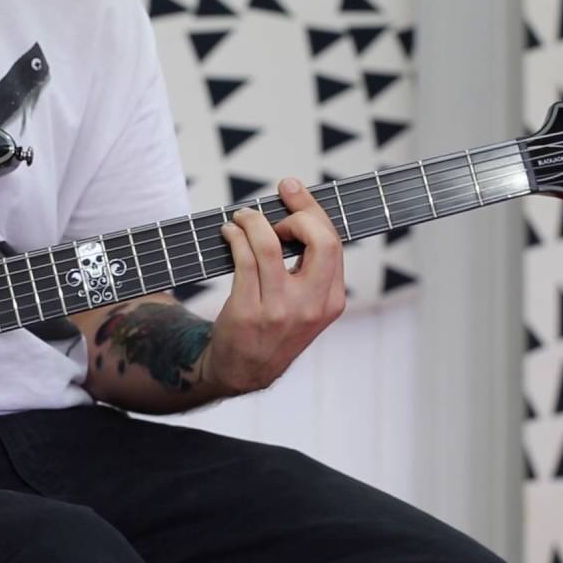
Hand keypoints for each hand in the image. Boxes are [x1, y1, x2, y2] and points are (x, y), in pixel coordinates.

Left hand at [202, 177, 345, 395]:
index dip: (312, 211)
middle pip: (319, 241)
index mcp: (332, 301)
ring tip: (241, 217)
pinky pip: (243, 260)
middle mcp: (311, 306)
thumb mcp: (307, 306)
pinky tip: (229, 233)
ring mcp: (279, 310)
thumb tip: (299, 212)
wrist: (244, 371)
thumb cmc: (274, 328)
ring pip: (270, 246)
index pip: (333, 243)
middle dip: (297, 212)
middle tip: (275, 208)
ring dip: (253, 221)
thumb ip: (311, 268)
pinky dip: (235, 237)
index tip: (293, 192)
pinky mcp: (248, 312)